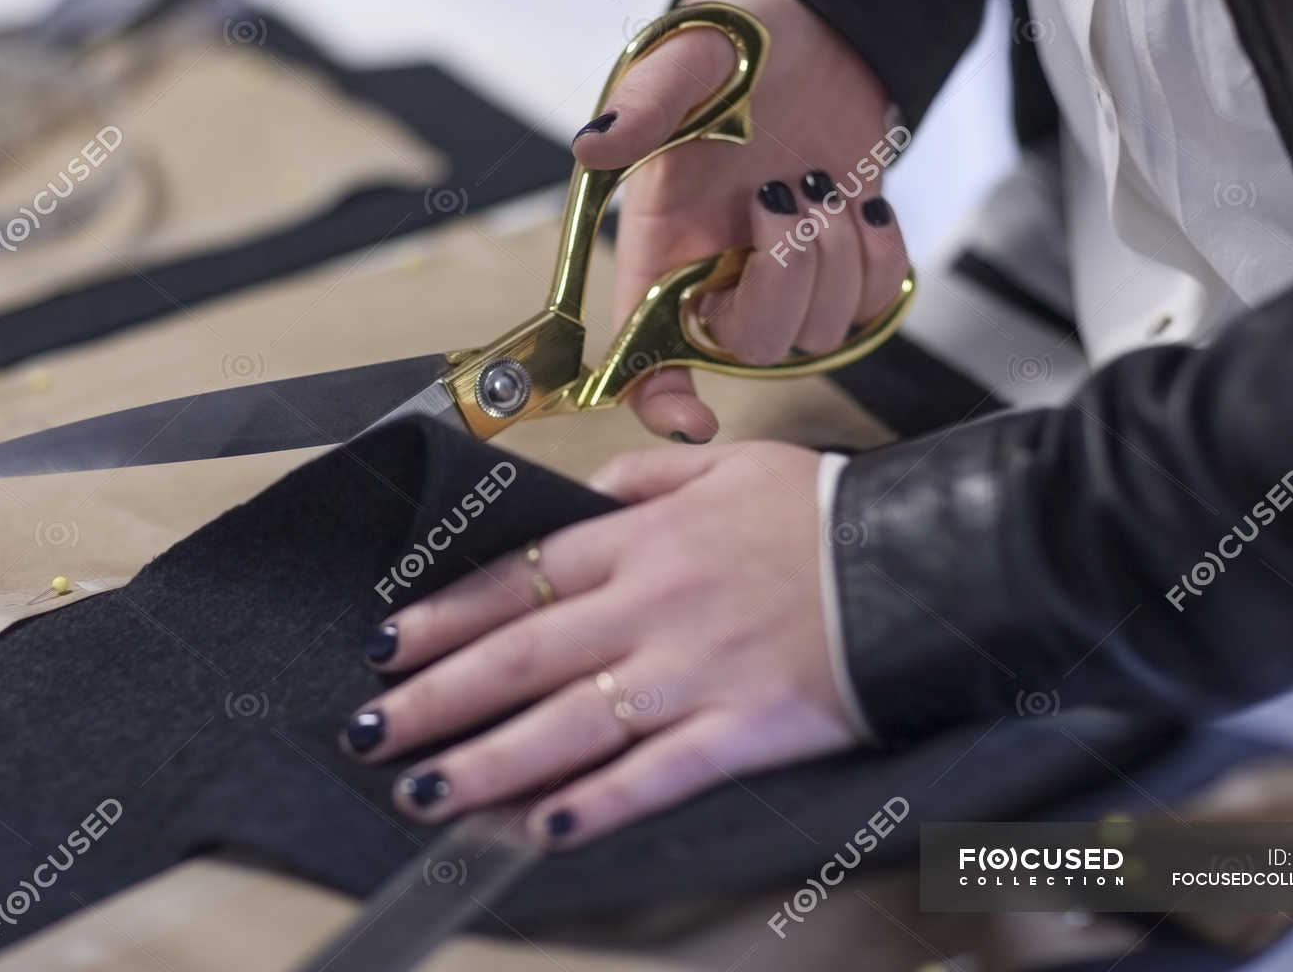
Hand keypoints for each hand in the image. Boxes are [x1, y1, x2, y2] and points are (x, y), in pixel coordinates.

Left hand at [340, 441, 863, 846]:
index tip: (385, 644)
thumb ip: (646, 475)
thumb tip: (585, 495)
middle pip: (520, 655)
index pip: (517, 578)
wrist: (922, 556)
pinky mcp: (743, 728)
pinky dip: (595, 803)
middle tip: (370, 729)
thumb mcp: (727, 464)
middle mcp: (652, 605)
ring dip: (487, 761)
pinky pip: (654, 773)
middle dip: (433, 697)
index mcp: (644, 540)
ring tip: (424, 791)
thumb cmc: (823, 512)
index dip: (442, 615)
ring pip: (568, 723)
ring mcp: (694, 671)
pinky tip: (540, 828)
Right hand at [573, 0, 911, 441]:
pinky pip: (869, 306)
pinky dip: (877, 257)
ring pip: (816, 334)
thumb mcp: (684, 62)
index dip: (661, 402)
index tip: (696, 418)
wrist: (814, 29)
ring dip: (832, 258)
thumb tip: (594, 144)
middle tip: (786, 193)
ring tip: (822, 183)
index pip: (643, 354)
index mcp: (660, 247)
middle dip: (783, 280)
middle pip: (749, 348)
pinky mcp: (840, 267)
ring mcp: (781, 278)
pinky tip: (863, 203)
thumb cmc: (734, 48)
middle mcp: (715, 277)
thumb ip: (643, 106)